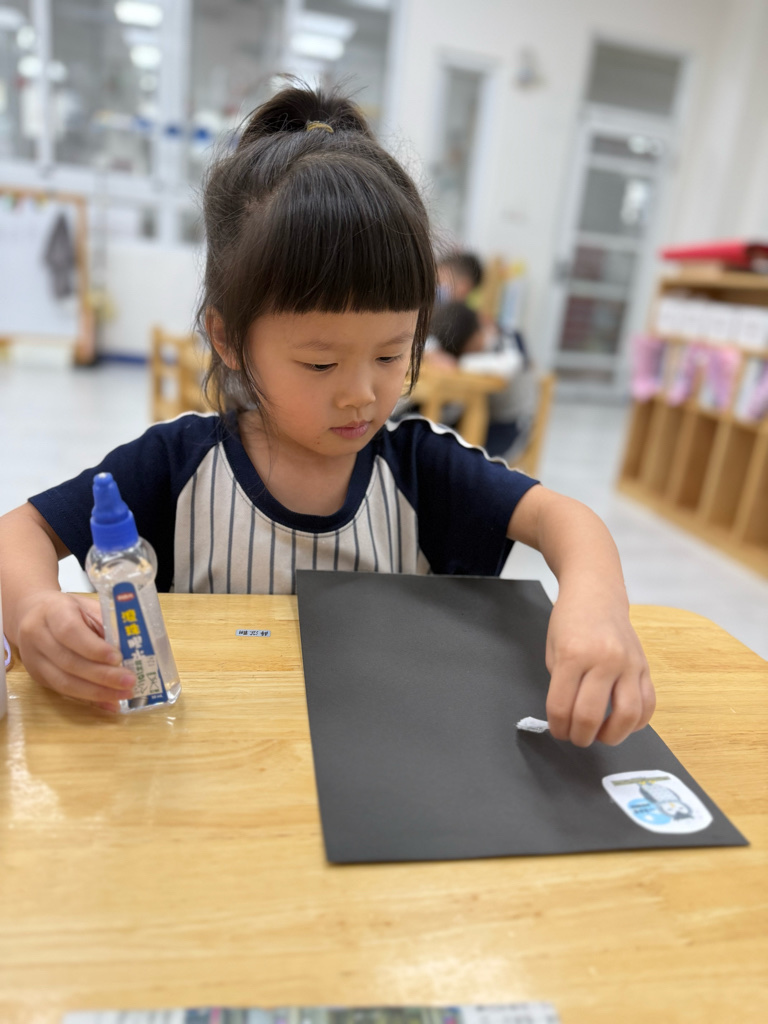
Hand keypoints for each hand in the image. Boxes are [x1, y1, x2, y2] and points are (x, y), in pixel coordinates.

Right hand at [16, 592, 135, 711]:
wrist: (32, 615)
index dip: (94, 648)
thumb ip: (107, 626)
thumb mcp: (89, 607)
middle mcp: (37, 636)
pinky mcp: (38, 677)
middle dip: (102, 675)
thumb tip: (130, 652)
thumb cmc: (69, 610)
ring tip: (124, 694)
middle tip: (129, 681)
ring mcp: (34, 660)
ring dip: (98, 692)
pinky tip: (111, 703)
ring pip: (64, 682)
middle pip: (69, 662)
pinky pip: (65, 692)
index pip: (70, 632)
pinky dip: (91, 700)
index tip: (118, 658)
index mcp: (52, 612)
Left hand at [544, 581, 654, 746]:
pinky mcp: (645, 666)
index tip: (558, 730)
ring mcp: (628, 664)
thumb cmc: (570, 620)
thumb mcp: (553, 650)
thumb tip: (567, 718)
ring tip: (600, 736)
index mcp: (573, 655)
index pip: (561, 706)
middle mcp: (604, 660)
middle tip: (575, 737)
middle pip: (591, 716)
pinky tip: (623, 724)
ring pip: (627, 715)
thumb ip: (560, 683)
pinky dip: (637, 722)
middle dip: (580, 736)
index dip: (557, 727)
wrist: (597, 592)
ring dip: (612, 736)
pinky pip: (648, 704)